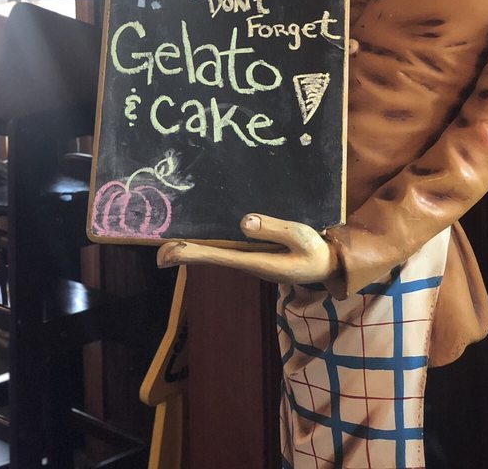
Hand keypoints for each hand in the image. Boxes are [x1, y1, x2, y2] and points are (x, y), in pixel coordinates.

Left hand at [157, 212, 338, 284]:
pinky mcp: (255, 255)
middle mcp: (249, 263)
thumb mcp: (300, 236)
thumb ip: (274, 229)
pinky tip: (200, 239)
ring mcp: (251, 260)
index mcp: (257, 262)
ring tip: (171, 245)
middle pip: (210, 258)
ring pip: (216, 255)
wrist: (328, 265)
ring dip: (194, 250)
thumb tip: (243, 222)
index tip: (168, 253)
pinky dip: (208, 246)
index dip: (191, 253)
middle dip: (185, 254)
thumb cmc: (316, 251)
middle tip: (158, 252)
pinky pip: (226, 250)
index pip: (217, 257)